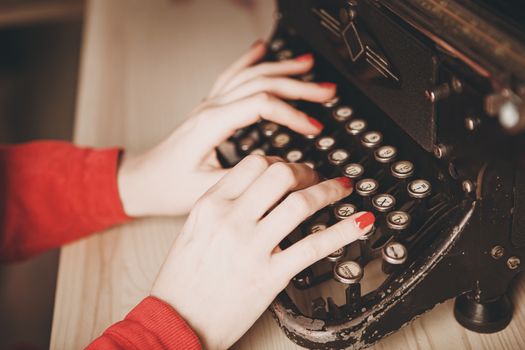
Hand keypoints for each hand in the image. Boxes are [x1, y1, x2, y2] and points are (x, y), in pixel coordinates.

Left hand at [117, 41, 336, 215]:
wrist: (143, 181)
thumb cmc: (167, 186)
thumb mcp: (205, 190)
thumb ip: (243, 179)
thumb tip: (278, 169)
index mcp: (211, 124)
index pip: (261, 105)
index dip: (292, 114)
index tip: (314, 128)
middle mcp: (211, 108)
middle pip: (261, 84)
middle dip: (298, 86)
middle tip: (326, 91)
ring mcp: (210, 105)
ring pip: (250, 76)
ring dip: (281, 69)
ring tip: (307, 65)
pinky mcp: (210, 108)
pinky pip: (231, 76)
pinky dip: (248, 60)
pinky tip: (260, 49)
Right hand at [151, 156, 374, 348]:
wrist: (175, 322)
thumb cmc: (181, 281)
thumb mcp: (193, 230)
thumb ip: (222, 207)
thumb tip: (257, 193)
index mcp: (209, 204)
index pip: (254, 163)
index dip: (281, 161)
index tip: (291, 169)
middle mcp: (230, 219)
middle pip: (280, 174)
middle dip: (306, 171)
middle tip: (317, 177)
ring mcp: (251, 246)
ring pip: (300, 203)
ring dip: (329, 191)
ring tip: (341, 190)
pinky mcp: (269, 275)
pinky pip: (313, 246)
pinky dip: (343, 231)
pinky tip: (360, 223)